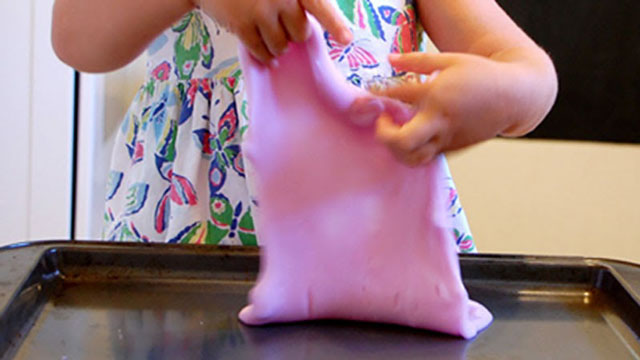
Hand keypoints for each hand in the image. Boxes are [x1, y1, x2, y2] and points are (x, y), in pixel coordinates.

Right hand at [195, 0, 351, 63]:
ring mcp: (260, 10)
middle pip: (301, 33)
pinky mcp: (242, 24)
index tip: (346, 39)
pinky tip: (260, 47)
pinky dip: (263, 54)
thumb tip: (309, 31)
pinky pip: (262, 52)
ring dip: (276, 45)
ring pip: (281, 46)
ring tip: (265, 30)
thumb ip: (299, 2)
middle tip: (279, 23)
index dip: (334, 23)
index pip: (320, 5)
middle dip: (292, 33)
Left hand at [374, 52, 538, 166]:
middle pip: (403, 141)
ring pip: (413, 158)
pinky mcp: (453, 149)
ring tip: (394, 133)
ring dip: (396, 149)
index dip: (379, 94)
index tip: (372, 93)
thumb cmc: (481, 74)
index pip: (398, 95)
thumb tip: (390, 59)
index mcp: (437, 94)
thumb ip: (417, 60)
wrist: (515, 97)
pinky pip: (426, 158)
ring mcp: (447, 138)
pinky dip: (412, 152)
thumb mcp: (449, 60)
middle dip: (384, 134)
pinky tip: (409, 138)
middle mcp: (440, 120)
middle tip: (382, 121)